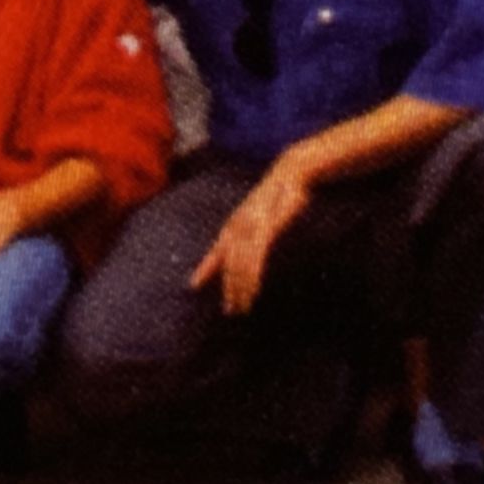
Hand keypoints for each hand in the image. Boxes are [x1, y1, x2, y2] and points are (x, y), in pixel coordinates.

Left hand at [190, 159, 312, 315]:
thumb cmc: (278, 194)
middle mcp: (238, 226)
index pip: (216, 251)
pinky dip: (252, 276)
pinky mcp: (265, 229)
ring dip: (241, 288)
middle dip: (229, 289)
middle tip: (231, 310)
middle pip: (229, 265)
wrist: (290, 172)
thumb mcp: (262, 212)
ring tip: (242, 307)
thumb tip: (253, 243)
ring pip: (239, 265)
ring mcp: (249, 227)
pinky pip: (254, 258)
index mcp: (235, 224)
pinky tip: (253, 289)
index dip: (205, 268)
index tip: (193, 285)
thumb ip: (255, 229)